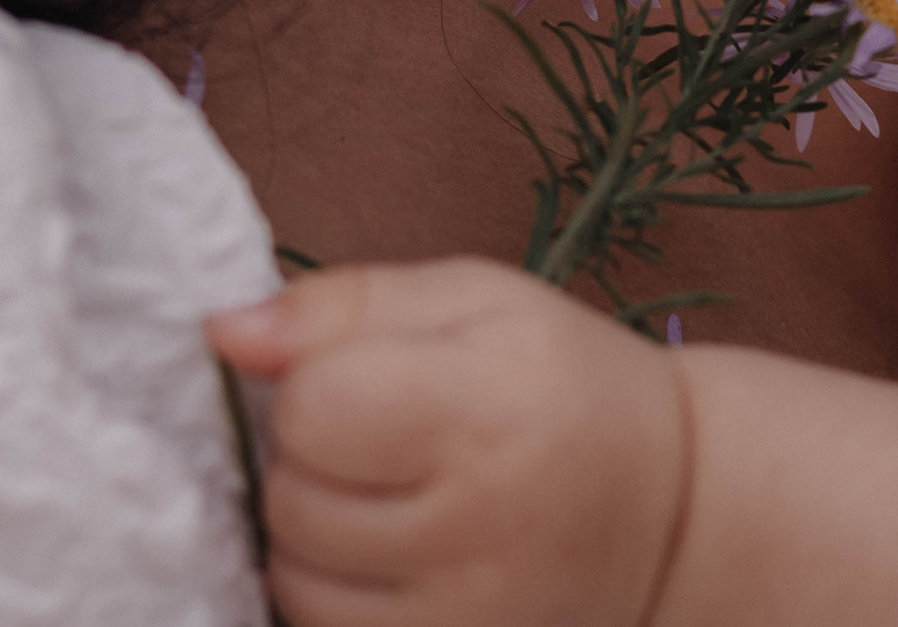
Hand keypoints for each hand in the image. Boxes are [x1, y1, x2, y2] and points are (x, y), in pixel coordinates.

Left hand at [208, 259, 684, 626]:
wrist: (673, 510)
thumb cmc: (565, 383)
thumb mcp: (480, 302)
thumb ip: (348, 304)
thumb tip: (223, 333)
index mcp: (491, 404)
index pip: (311, 408)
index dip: (321, 384)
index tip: (375, 379)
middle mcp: (480, 522)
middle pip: (291, 498)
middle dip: (315, 461)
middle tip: (389, 440)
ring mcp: (465, 614)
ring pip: (294, 577)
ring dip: (314, 534)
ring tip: (390, 498)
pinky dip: (335, 591)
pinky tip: (392, 556)